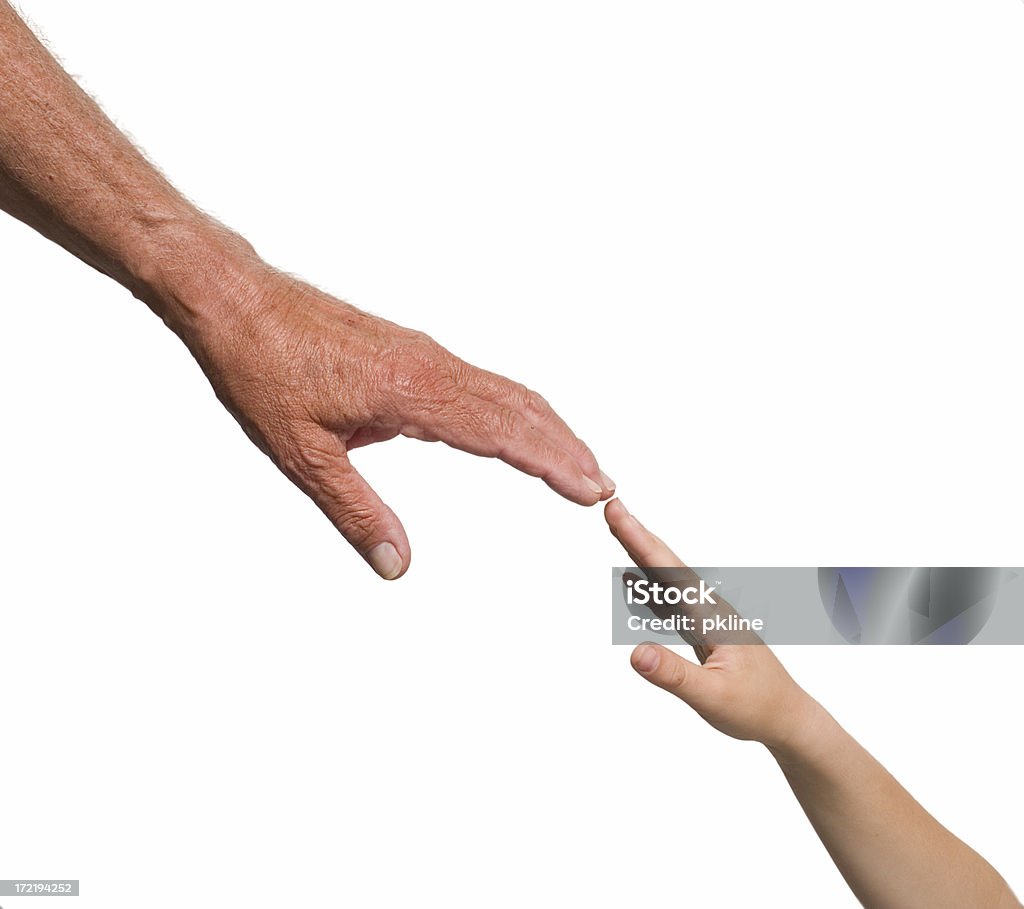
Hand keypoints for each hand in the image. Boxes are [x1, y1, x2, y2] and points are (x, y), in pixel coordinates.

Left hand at [173, 250, 613, 578]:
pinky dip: (514, 409)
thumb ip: (354, 512)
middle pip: (519, 408)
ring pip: (505, 391)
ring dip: (546, 426)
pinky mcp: (411, 352)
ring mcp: (423, 354)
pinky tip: (517, 427)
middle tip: (603, 484)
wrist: (234, 299)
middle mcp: (430, 367)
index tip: (591, 489)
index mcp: (411, 392)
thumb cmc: (261, 366)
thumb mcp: (302, 454)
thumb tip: (396, 565)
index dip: (552, 462)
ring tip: (577, 459)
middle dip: (565, 447)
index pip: (501, 431)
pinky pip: (480, 382)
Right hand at [605, 498, 819, 751]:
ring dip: (643, 556)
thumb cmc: (756, 709)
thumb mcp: (711, 697)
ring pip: (668, 581)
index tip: (618, 514)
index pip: (668, 574)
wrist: (789, 720)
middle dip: (638, 537)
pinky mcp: (705, 631)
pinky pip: (671, 602)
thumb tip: (635, 652)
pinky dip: (649, 586)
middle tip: (612, 509)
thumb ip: (673, 675)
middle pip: (667, 567)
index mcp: (713, 617)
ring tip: (620, 532)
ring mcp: (709, 619)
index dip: (639, 542)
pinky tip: (634, 581)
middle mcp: (711, 610)